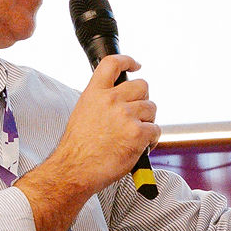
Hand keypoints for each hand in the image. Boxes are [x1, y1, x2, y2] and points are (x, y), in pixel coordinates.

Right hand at [53, 54, 160, 196]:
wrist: (75, 169)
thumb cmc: (77, 149)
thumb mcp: (82, 113)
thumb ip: (100, 101)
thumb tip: (119, 100)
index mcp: (95, 93)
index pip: (113, 64)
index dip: (127, 61)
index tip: (135, 65)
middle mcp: (111, 100)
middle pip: (142, 86)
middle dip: (143, 99)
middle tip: (137, 114)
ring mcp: (126, 116)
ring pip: (151, 108)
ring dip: (148, 121)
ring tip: (135, 134)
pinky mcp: (137, 133)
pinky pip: (156, 129)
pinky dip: (152, 139)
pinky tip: (140, 146)